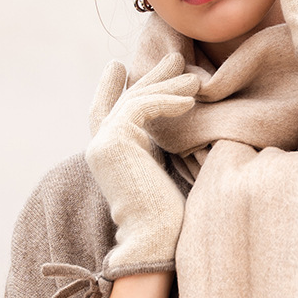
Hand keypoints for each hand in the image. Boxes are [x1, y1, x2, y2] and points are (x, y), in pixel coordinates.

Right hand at [86, 54, 198, 276]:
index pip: (106, 111)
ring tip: (196, 79)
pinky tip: (191, 100)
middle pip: (125, 99)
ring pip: (136, 100)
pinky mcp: (111, 143)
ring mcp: (102, 144)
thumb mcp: (162, 169)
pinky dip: (167, 100)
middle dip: (152, 76)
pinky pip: (141, 107)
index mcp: (112, 155)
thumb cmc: (169, 214)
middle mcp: (101, 147)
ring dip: (168, 85)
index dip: (112, 86)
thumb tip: (176, 120)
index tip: (120, 65)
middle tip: (176, 58)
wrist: (157, 239)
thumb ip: (156, 146)